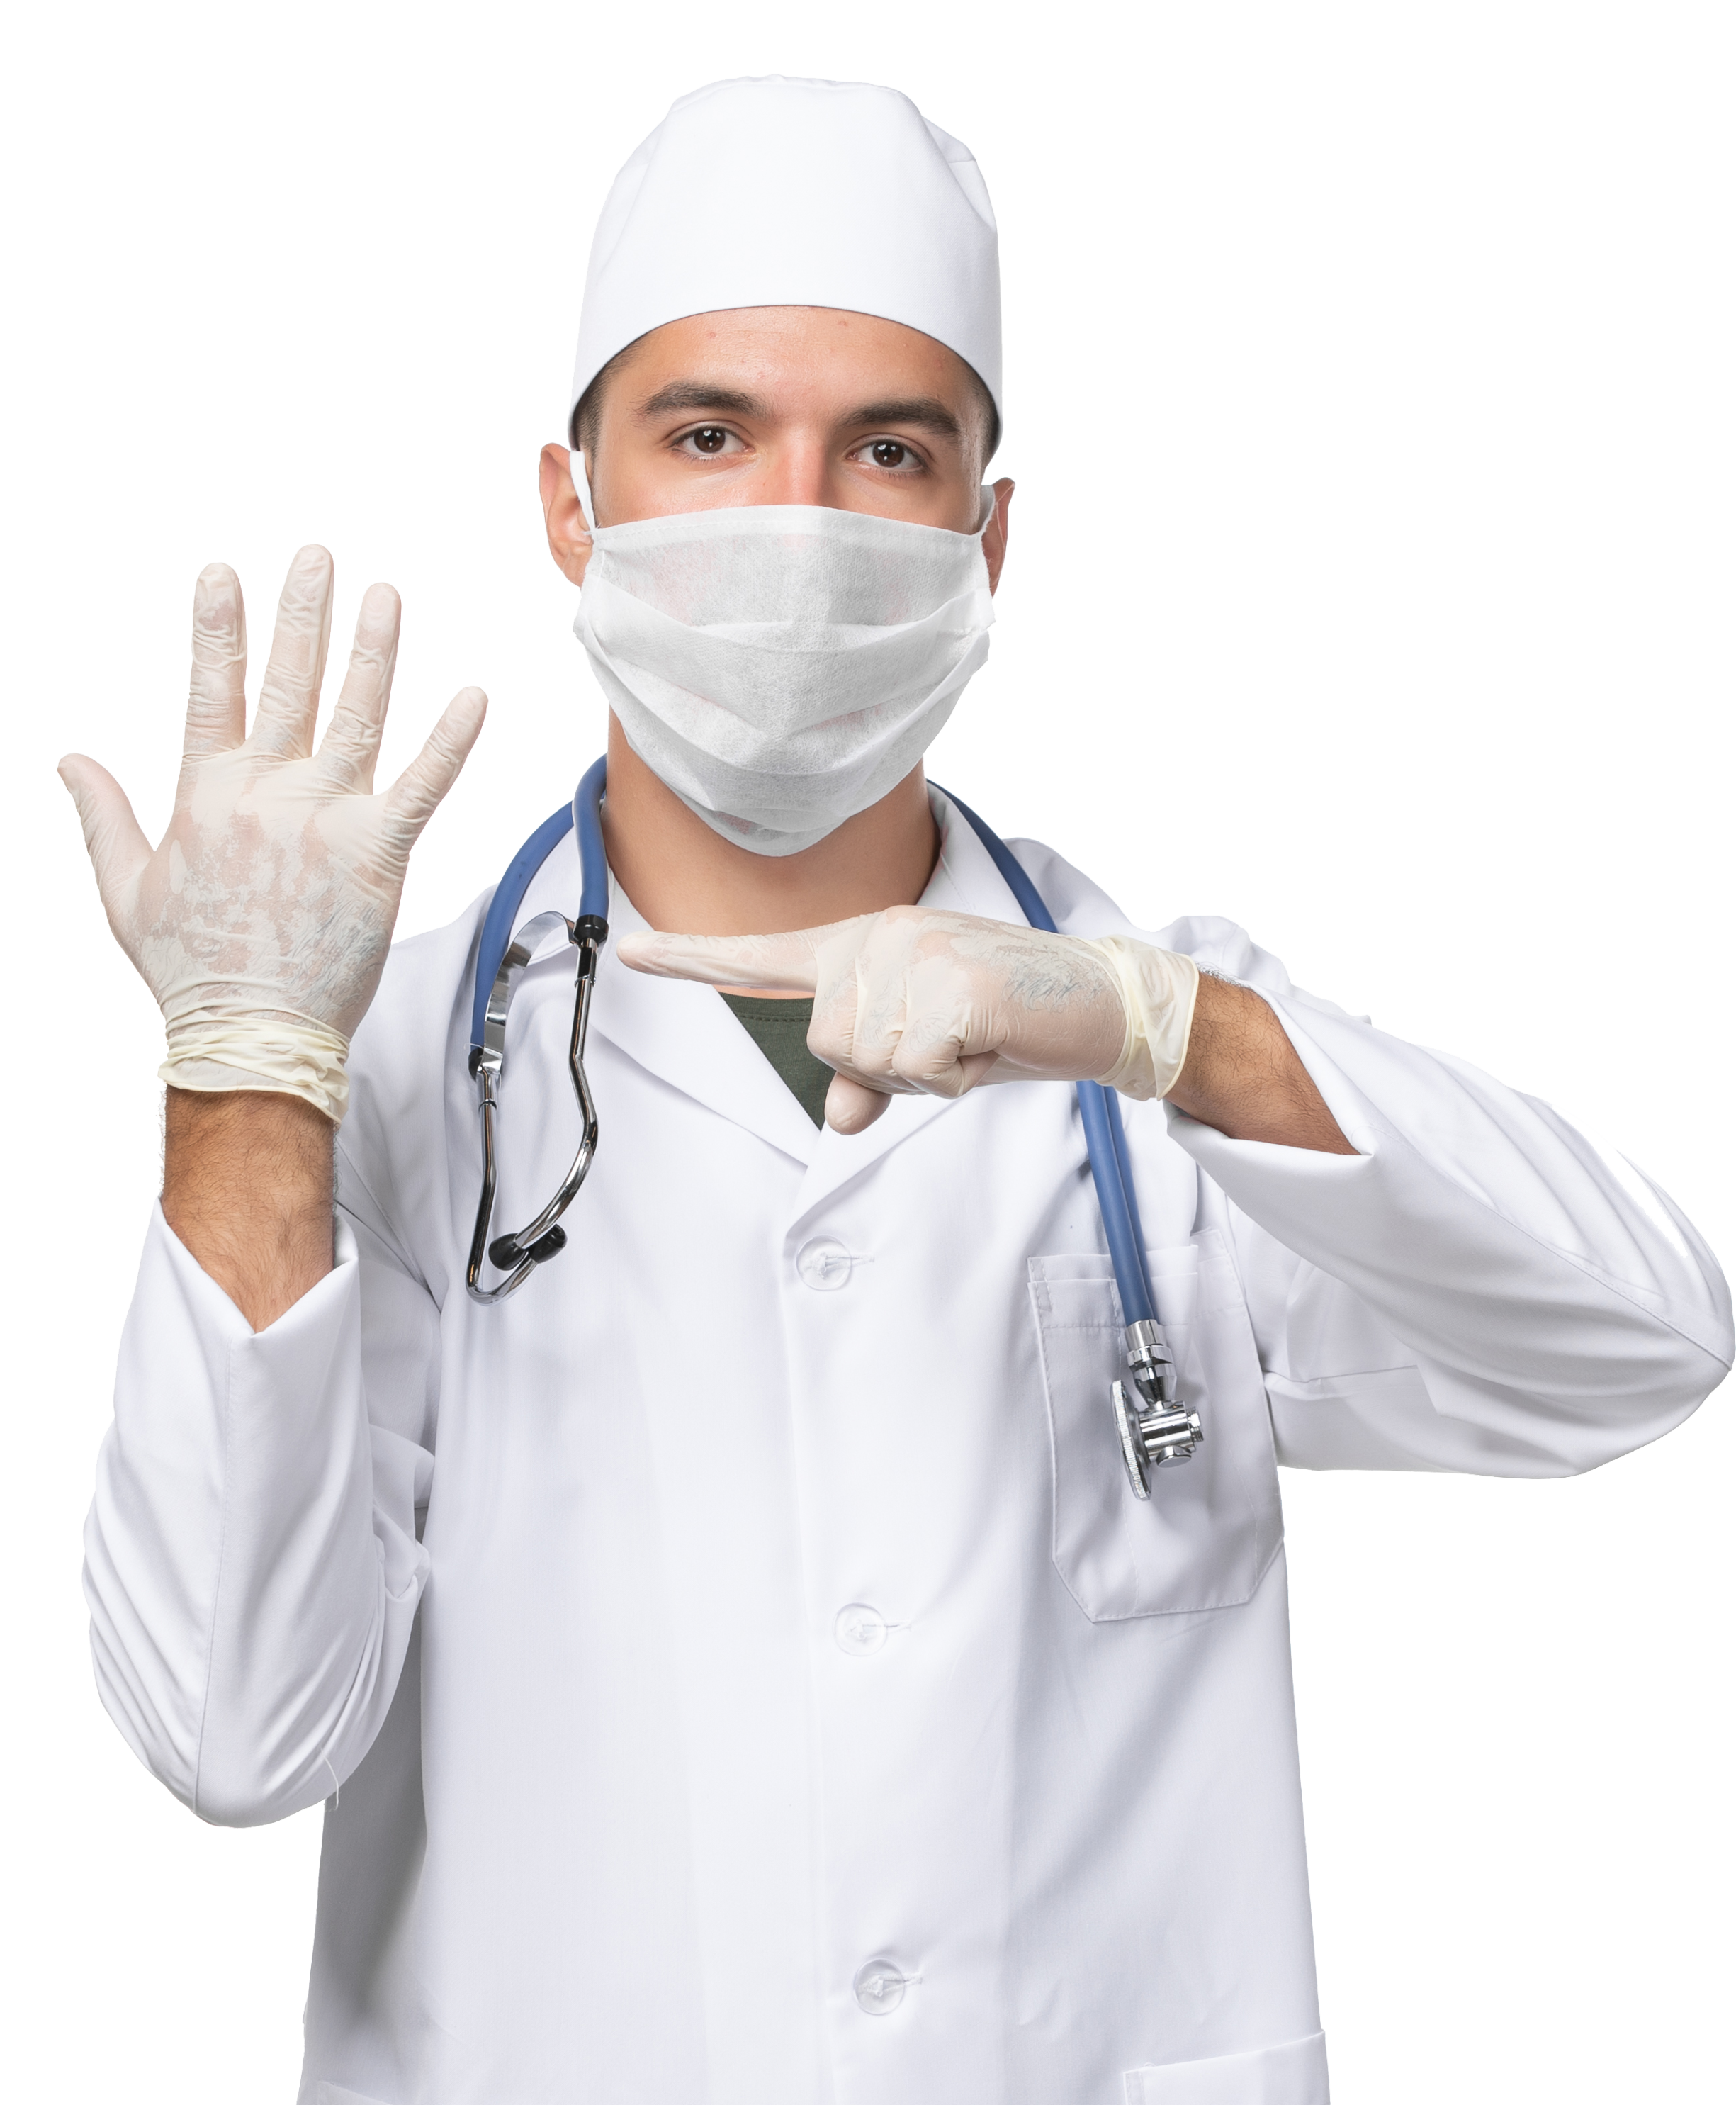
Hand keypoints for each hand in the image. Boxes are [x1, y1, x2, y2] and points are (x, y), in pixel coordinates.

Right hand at [59, 547, 487, 1116]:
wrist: (249, 1033)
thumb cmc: (192, 969)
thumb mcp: (126, 888)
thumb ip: (102, 815)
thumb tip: (67, 758)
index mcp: (207, 795)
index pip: (213, 692)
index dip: (220, 631)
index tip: (223, 574)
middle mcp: (266, 794)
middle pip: (289, 684)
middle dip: (302, 614)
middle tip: (316, 556)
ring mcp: (323, 820)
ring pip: (354, 716)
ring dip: (371, 650)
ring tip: (382, 592)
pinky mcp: (377, 854)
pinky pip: (420, 786)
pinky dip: (447, 740)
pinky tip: (473, 693)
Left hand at [617, 905, 1197, 1133]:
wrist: (1102, 1000)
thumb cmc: (1010, 1022)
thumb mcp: (930, 1053)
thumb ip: (872, 1077)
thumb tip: (839, 1117)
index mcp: (866, 941)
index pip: (767, 955)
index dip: (694, 959)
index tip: (631, 953)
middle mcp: (882, 935)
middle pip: (828, 1045)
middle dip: (889, 1068)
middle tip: (954, 1042)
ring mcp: (917, 953)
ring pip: (869, 1062)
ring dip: (926, 1074)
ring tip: (975, 1037)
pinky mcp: (955, 986)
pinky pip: (917, 1071)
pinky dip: (956, 1078)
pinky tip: (991, 1042)